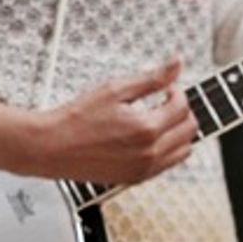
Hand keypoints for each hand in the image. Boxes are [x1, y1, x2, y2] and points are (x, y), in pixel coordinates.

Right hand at [38, 58, 199, 184]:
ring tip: (157, 118)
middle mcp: (149, 153)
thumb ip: (151, 78)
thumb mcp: (115, 89)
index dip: (176, 92)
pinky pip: (168, 164)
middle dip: (181, 111)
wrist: (53, 147)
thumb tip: (176, 63)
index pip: (182, 108)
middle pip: (189, 129)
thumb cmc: (77, 118)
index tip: (164, 88)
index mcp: (146, 129)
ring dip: (178, 131)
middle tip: (163, 101)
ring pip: (183, 150)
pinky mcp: (137, 178)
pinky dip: (168, 148)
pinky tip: (148, 136)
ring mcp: (144, 169)